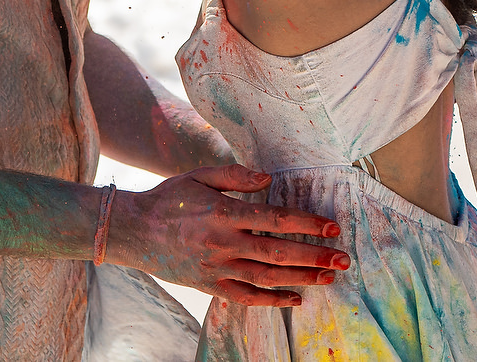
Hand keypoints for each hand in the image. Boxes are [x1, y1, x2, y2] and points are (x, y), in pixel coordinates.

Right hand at [107, 164, 349, 306]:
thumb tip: (268, 177)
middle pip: (278, 252)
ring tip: (329, 277)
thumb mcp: (198, 175)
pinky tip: (296, 298)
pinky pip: (247, 298)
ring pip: (268, 277)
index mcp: (223, 212)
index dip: (306, 223)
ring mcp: (217, 268)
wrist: (133, 232)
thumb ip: (234, 174)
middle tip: (343, 259)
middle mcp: (223, 243)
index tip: (331, 226)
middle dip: (315, 256)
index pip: (275, 219)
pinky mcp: (211, 286)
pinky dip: (273, 300)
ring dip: (302, 277)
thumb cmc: (169, 199)